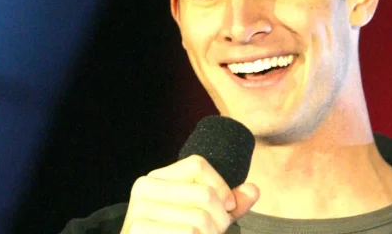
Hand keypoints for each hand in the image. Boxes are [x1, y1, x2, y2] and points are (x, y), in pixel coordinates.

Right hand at [120, 155, 259, 232]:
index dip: (221, 186)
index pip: (198, 164)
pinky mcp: (138, 230)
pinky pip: (188, 232)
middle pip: (204, 193)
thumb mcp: (206, 216)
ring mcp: (138, 211)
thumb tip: (253, 190)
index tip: (228, 208)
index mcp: (157, 178)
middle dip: (220, 219)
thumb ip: (228, 203)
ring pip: (199, 219)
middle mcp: (144, 188)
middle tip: (215, 232)